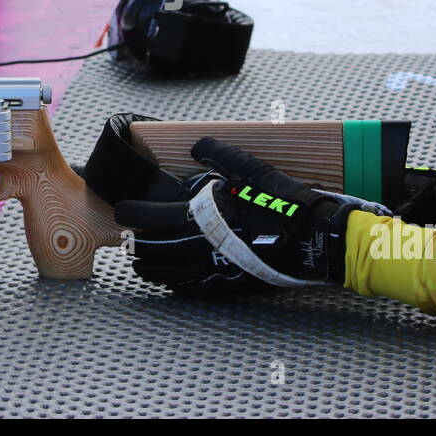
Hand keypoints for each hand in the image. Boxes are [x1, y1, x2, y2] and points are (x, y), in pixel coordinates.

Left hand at [115, 137, 389, 292]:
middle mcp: (201, 246)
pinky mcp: (229, 284)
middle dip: (135, 244)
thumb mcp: (253, 169)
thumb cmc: (285, 203)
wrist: (315, 239)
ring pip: (167, 273)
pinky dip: (174, 285)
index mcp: (202, 216)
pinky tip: (170, 282)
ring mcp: (214, 268)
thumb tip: (198, 145)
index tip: (121, 209)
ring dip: (149, 267)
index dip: (131, 212)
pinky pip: (192, 289)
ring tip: (140, 262)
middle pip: (152, 249)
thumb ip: (221, 156)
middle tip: (126, 240)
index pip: (151, 215)